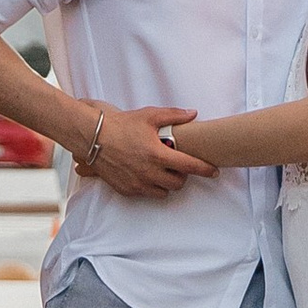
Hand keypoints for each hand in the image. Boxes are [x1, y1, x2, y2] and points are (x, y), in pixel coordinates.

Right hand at [84, 105, 210, 202]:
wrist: (93, 137)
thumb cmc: (121, 125)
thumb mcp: (149, 115)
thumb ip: (173, 115)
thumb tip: (193, 114)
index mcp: (158, 155)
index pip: (190, 166)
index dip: (205, 169)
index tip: (214, 171)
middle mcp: (149, 173)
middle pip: (178, 184)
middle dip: (182, 176)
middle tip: (178, 165)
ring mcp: (138, 184)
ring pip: (164, 192)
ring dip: (167, 183)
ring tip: (162, 170)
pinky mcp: (127, 190)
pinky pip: (147, 194)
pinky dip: (151, 187)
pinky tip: (146, 174)